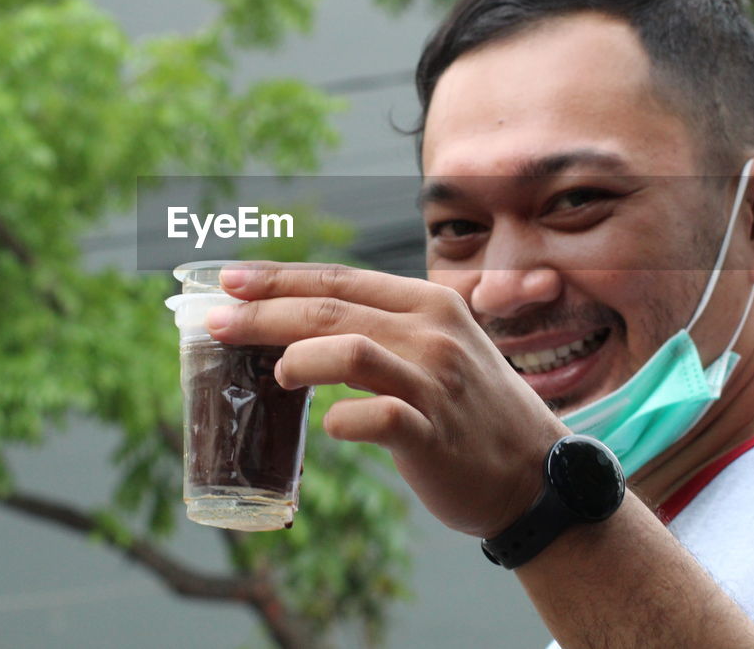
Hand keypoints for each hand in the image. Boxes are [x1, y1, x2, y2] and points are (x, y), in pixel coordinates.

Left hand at [206, 261, 562, 537]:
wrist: (538, 476)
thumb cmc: (474, 412)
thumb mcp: (439, 350)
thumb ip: (383, 331)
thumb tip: (300, 327)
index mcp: (428, 304)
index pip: (340, 278)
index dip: (279, 278)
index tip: (229, 279)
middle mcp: (432, 334)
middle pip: (330, 308)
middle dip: (263, 313)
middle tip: (215, 321)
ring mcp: (434, 382)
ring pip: (348, 349)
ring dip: (297, 358)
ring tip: (276, 376)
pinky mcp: (432, 433)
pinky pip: (374, 417)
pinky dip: (340, 419)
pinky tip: (328, 426)